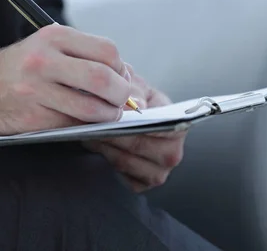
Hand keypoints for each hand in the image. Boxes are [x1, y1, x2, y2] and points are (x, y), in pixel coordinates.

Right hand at [0, 24, 132, 134]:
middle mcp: (44, 60)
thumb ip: (84, 55)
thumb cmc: (21, 68)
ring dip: (108, 116)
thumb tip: (127, 76)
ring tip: (106, 114)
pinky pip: (73, 125)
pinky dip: (86, 126)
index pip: (107, 51)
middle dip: (121, 95)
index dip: (122, 69)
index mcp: (53, 36)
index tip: (122, 79)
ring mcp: (36, 90)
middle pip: (104, 79)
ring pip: (92, 108)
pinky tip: (84, 122)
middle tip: (122, 102)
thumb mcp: (47, 47)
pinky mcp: (32, 116)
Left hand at [84, 73, 186, 191]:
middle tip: (92, 123)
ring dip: (105, 147)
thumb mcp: (133, 84)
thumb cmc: (131, 96)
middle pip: (140, 147)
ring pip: (126, 163)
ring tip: (89, 132)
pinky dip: (108, 163)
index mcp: (177, 124)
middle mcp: (172, 151)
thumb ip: (135, 92)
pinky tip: (99, 147)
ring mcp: (159, 170)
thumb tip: (136, 106)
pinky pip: (123, 177)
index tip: (114, 117)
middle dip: (113, 134)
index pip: (162, 128)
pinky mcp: (143, 182)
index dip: (134, 122)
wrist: (122, 110)